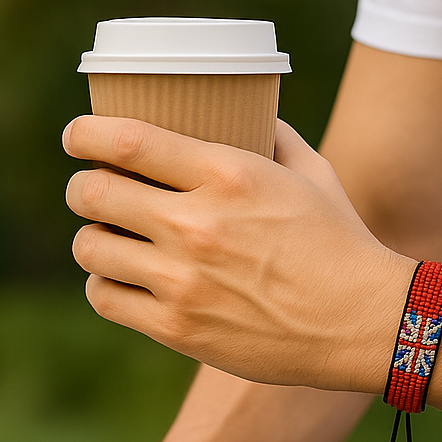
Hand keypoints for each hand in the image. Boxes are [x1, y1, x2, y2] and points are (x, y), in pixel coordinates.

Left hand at [64, 117, 414, 390]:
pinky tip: (120, 281)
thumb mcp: (316, 175)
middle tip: (93, 193)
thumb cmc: (343, 244)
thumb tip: (252, 113)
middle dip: (84, 189)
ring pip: (91, 249)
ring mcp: (184, 280)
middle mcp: (197, 224)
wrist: (364, 322)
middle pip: (93, 193)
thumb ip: (276, 138)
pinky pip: (106, 299)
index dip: (83, 135)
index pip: (124, 139)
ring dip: (94, 240)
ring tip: (108, 241)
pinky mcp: (180, 328)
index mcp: (228, 175)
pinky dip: (105, 286)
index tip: (77, 138)